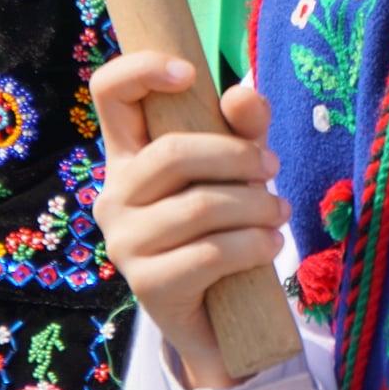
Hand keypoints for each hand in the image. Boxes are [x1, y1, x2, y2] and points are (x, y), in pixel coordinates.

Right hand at [90, 50, 289, 389]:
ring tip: (280, 213)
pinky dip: (252, 246)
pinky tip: (271, 246)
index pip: (108, 93)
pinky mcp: (147, 286)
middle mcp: (114, 194)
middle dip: (238, 156)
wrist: (219, 319)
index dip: (141, 69)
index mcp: (128, 154)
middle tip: (273, 167)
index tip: (190, 73)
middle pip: (172, 152)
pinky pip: (209, 254)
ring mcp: (125, 242)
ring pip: (199, 206)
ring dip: (256, 205)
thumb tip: (242, 95)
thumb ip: (243, 128)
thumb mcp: (239, 168)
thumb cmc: (224, 226)